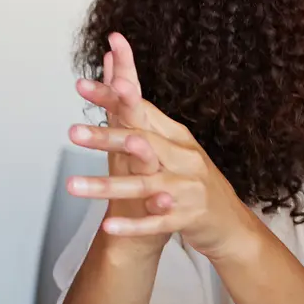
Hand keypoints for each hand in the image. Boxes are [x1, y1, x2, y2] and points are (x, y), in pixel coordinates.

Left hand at [67, 33, 261, 262]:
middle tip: (74, 133)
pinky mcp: (186, 219)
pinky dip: (133, 225)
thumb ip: (143, 116)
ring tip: (74, 185)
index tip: (82, 86)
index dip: (113, 98)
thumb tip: (118, 78)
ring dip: (108, 185)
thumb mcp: (174, 144)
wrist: (229, 220)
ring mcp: (186, 190)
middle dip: (107, 138)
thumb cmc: (194, 178)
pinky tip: (109, 226)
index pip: (140, 111)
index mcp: (178, 137)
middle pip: (142, 143)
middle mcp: (185, 159)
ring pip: (144, 185)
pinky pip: (156, 223)